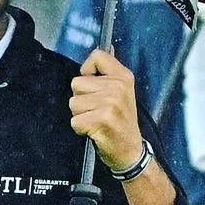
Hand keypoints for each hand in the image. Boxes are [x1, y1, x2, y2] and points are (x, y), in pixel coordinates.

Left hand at [69, 49, 143, 170]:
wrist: (131, 151)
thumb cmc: (121, 121)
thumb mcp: (122, 92)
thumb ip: (108, 74)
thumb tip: (98, 53)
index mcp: (124, 76)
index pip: (97, 56)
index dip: (87, 70)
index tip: (93, 85)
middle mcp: (118, 87)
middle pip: (77, 83)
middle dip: (81, 99)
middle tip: (98, 111)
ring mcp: (111, 103)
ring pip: (73, 103)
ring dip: (80, 115)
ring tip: (97, 121)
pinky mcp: (102, 119)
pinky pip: (75, 121)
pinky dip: (80, 129)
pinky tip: (95, 131)